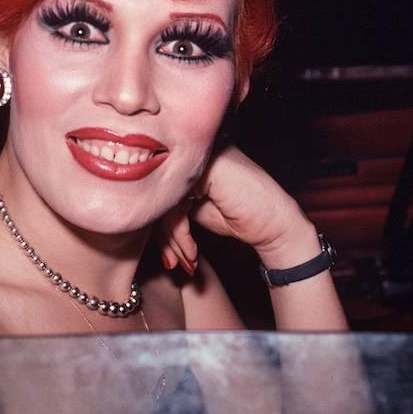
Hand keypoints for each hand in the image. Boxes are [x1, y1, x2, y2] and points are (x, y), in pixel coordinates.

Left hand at [156, 145, 313, 274]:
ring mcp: (201, 155)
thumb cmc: (238, 217)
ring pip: (165, 199)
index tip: (168, 256)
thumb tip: (136, 214)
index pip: (159, 187)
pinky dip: (180, 234)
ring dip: (173, 239)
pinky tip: (192, 253)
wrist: (276, 225)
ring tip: (184, 261)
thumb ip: (168, 203)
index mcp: (189, 155)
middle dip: (163, 236)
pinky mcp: (207, 168)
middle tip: (172, 263)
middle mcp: (193, 150)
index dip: (159, 225)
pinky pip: (176, 203)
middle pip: (159, 193)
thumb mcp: (194, 210)